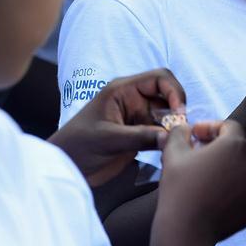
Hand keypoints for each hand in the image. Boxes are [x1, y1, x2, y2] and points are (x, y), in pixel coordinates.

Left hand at [49, 69, 185, 186]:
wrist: (66, 167)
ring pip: (167, 113)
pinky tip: (170, 148)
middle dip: (177, 108)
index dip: (173, 91)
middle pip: (167, 94)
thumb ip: (139, 137)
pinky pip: (162, 130)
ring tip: (177, 141)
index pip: (159, 78)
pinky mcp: (140, 133)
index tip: (179, 112)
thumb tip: (169, 136)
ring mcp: (138, 116)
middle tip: (180, 128)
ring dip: (175, 124)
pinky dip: (169, 137)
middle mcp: (134, 99)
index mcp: (123, 90)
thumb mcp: (108, 140)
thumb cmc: (79, 146)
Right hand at [155, 120, 245, 245]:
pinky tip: (221, 195)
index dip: (211, 127)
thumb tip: (184, 128)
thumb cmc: (179, 189)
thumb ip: (180, 133)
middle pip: (240, 147)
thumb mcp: (173, 153)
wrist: (185, 231)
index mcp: (236, 145)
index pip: (229, 127)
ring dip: (234, 168)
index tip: (195, 136)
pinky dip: (239, 191)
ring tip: (213, 176)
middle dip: (221, 147)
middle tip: (200, 155)